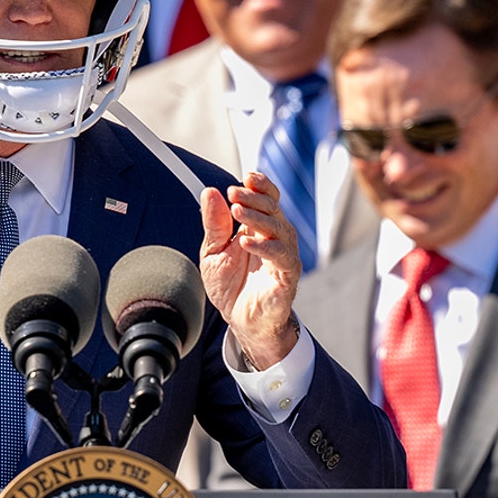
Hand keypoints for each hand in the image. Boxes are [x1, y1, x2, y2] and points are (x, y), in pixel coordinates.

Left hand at [199, 172, 302, 367]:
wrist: (240, 321)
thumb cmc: (231, 285)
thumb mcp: (213, 251)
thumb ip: (214, 224)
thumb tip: (210, 191)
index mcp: (260, 227)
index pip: (268, 198)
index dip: (261, 185)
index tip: (246, 176)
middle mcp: (276, 238)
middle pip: (273, 209)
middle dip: (254, 198)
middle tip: (234, 193)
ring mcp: (284, 256)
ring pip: (279, 229)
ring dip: (258, 218)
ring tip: (237, 211)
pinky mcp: (287, 276)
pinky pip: (282, 258)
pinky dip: (264, 248)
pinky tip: (245, 242)